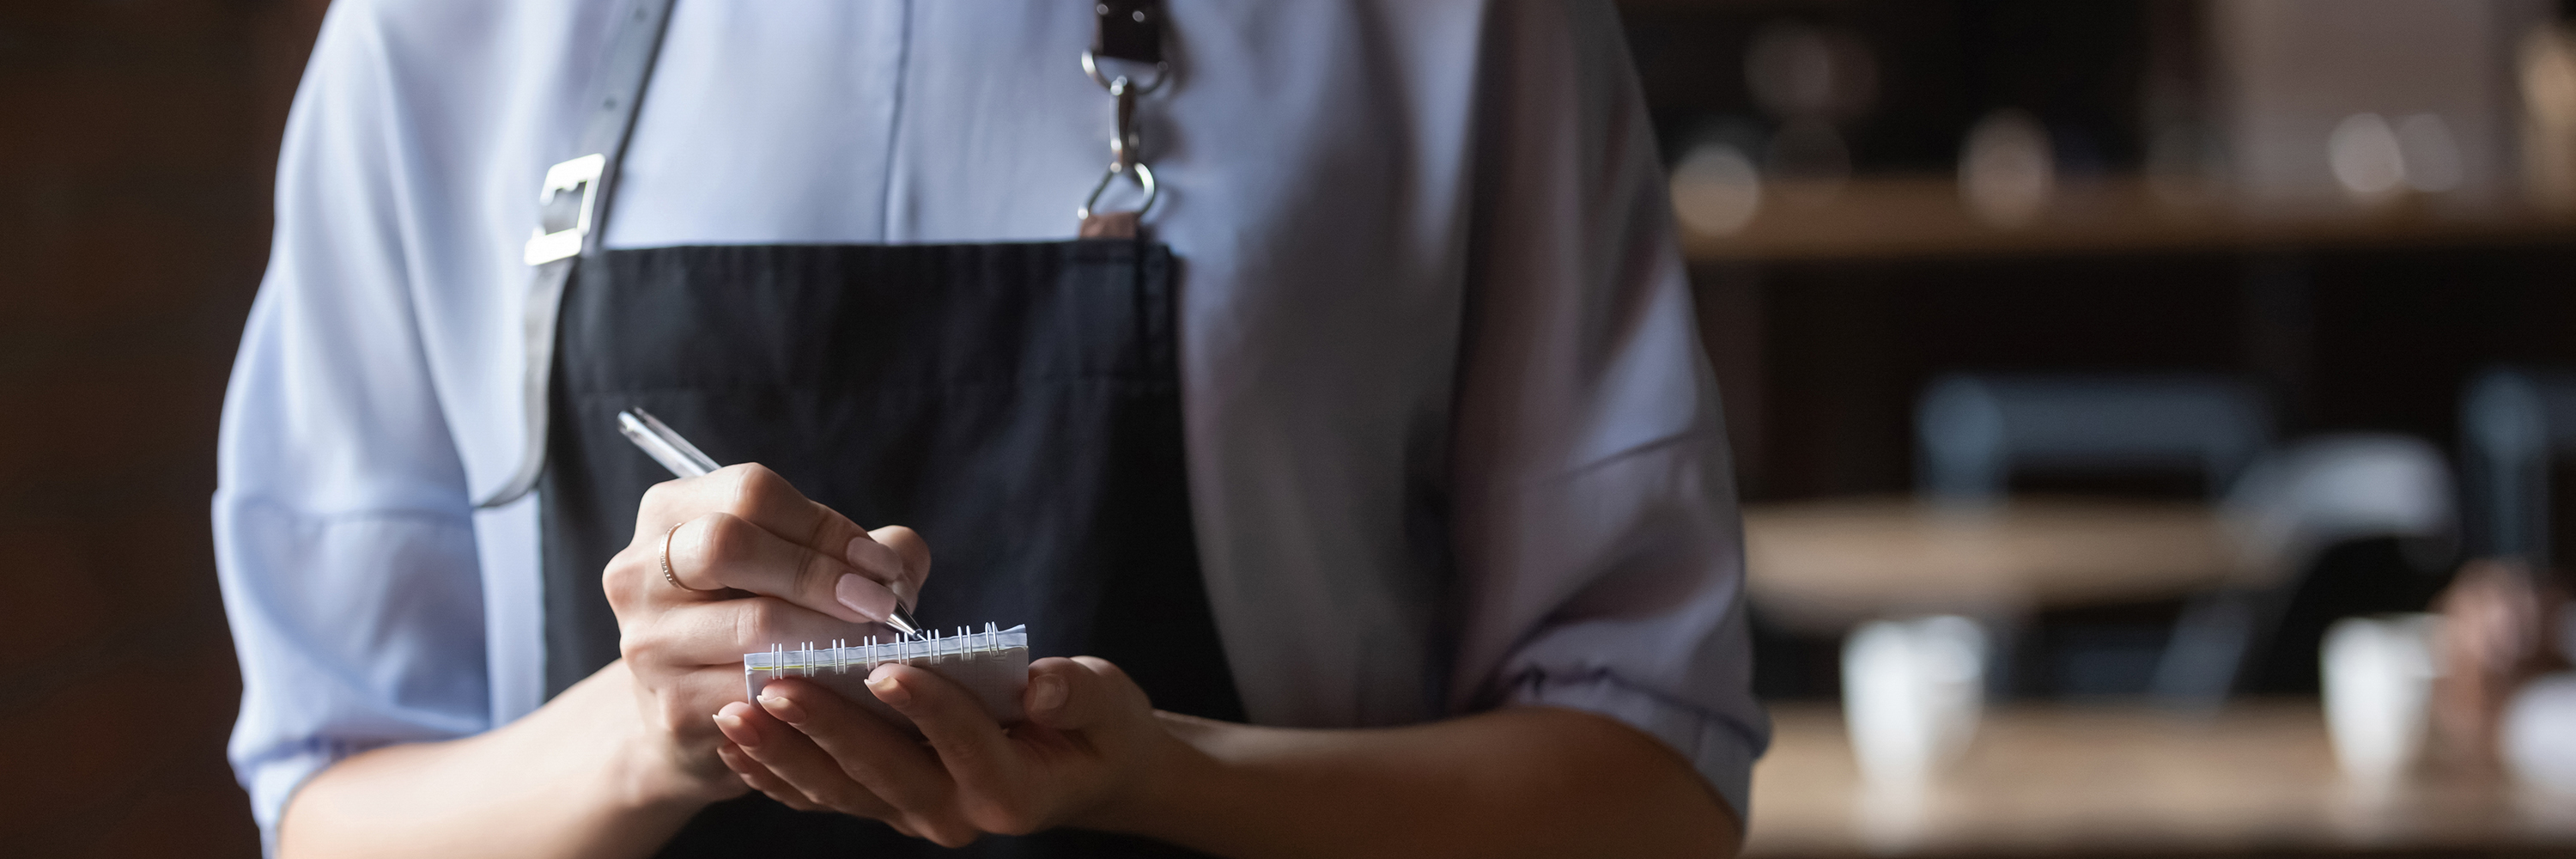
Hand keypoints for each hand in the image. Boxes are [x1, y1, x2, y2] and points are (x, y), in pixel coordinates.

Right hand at [605, 463, 931, 804]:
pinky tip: (844, 687)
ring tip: (877, 645)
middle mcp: (639, 570)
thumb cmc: (757, 619)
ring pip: (753, 623)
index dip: (826, 526)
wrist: (691, 715)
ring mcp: (648, 641)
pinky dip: (814, 686)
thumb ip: (858, 550)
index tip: (880, 566)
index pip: (751, 493)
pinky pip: (757, 688)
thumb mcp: (795, 567)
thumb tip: (900, 565)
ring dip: (831, 633)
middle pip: (729, 543)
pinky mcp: (671, 705)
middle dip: (821, 572)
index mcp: (670, 513)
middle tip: (880, 604)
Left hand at [710, 655, 1189, 846]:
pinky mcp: (886, 806)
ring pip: (840, 789)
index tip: (884, 668)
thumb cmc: (1094, 726)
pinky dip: (775, 772)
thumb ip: (1076, 693)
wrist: (1080, 771)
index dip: (927, 707)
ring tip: (737, 710)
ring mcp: (915, 814)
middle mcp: (957, 813)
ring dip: (784, 752)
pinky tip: (736, 740)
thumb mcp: (1106, 702)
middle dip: (826, 728)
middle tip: (776, 685)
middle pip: (883, 771)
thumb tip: (1040, 682)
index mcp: (1011, 788)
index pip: (964, 743)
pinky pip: (822, 797)